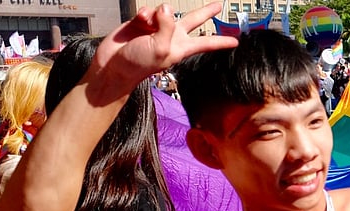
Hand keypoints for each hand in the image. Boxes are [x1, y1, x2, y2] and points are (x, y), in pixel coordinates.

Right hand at [90, 3, 236, 87]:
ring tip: (147, 24)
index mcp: (181, 47)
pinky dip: (144, 13)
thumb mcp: (160, 48)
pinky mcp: (142, 23)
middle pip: (194, 21)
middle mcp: (172, 36)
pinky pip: (148, 11)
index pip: (206, 43)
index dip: (221, 41)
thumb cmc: (138, 64)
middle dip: (206, 12)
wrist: (113, 66)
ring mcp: (157, 28)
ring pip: (165, 11)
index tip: (236, 41)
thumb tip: (167, 8)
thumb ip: (167, 26)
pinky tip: (139, 20)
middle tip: (218, 5)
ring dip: (156, 14)